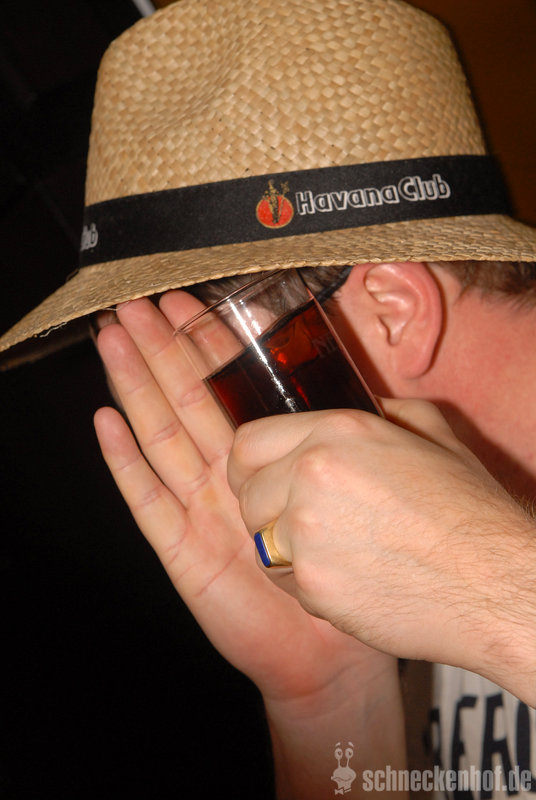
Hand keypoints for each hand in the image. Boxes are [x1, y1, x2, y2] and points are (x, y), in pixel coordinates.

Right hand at [93, 293, 394, 708]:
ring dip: (135, 388)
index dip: (203, 346)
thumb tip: (367, 391)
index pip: (224, 390)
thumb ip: (348, 445)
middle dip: (160, 351)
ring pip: (160, 436)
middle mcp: (221, 478)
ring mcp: (197, 511)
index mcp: (260, 460)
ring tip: (115, 340)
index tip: (187, 302)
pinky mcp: (181, 551)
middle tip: (135, 304)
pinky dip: (126, 463)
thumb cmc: (346, 572)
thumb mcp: (353, 493)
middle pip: (183, 401)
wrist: (329, 652)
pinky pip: (148, 502)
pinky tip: (107, 422)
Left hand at [227, 400, 535, 701]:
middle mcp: (312, 474)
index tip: (260, 480)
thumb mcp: (436, 437)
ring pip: (260, 543)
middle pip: (247, 495)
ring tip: (328, 555)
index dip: (250, 466)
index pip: (248, 443)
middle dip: (267, 511)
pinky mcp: (313, 583)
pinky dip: (308, 587)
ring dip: (283, 551)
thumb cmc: (470, 511)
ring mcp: (307, 531)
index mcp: (336, 433)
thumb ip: (392, 412)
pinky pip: (286, 583)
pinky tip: (348, 581)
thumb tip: (372, 405)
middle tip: (299, 524)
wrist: (495, 581)